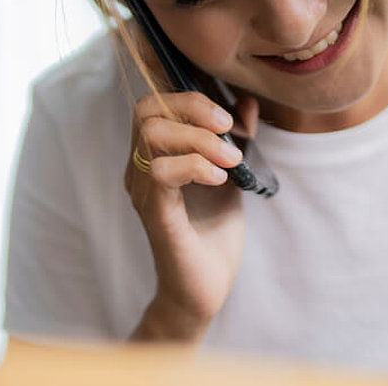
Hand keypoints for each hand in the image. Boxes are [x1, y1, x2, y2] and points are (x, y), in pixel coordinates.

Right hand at [124, 91, 258, 341]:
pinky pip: (162, 173)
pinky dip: (196, 166)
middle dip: (193, 110)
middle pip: (146, 111)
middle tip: (227, 132)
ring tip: (229, 161)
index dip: (189, 99)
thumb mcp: (230, 175)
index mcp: (153, 157)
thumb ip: (235, 139)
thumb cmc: (213, 234)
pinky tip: (220, 179)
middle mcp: (140, 170)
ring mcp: (144, 192)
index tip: (226, 118)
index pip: (152, 105)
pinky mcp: (156, 215)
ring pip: (151, 136)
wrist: (206, 287)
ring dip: (200, 140)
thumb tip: (247, 104)